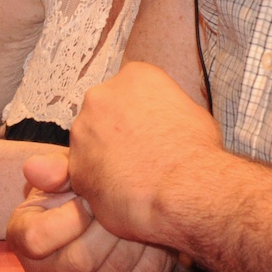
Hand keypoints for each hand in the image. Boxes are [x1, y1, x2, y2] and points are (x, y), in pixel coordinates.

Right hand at [6, 154, 171, 271]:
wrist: (96, 210)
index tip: (90, 197)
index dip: (71, 217)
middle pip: (80, 262)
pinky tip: (154, 240)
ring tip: (144, 219)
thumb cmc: (76, 186)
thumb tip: (34, 168)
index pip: (38, 239)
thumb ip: (53, 168)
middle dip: (109, 231)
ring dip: (135, 246)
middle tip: (126, 206)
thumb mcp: (64, 171)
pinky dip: (151, 265)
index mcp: (21, 237)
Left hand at [65, 62, 225, 247]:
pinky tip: (122, 194)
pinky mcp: (74, 166)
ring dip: (104, 158)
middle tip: (139, 157)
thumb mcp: (191, 112)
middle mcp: (100, 96)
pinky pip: (84, 175)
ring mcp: (82, 130)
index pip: (129, 91)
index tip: (151, 133)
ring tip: (132, 179)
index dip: (140, 115)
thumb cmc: (197, 151)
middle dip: (116, 134)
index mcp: (133, 76)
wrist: (184, 189)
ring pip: (89, 144)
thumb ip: (165, 107)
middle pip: (103, 114)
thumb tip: (161, 119)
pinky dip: (98, 185)